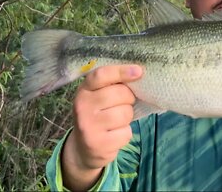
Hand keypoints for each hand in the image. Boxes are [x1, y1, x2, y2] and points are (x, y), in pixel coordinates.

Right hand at [61, 65, 142, 190]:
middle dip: (129, 99)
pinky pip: (126, 133)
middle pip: (120, 94)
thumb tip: (138, 74)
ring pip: (125, 113)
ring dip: (127, 117)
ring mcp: (89, 126)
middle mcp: (82, 107)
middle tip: (123, 105)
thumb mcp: (98, 98)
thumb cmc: (98, 116)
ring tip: (117, 121)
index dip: (121, 71)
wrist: (83, 149)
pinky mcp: (99, 144)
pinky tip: (115, 135)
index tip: (138, 71)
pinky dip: (125, 133)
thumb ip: (113, 85)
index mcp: (84, 91)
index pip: (102, 75)